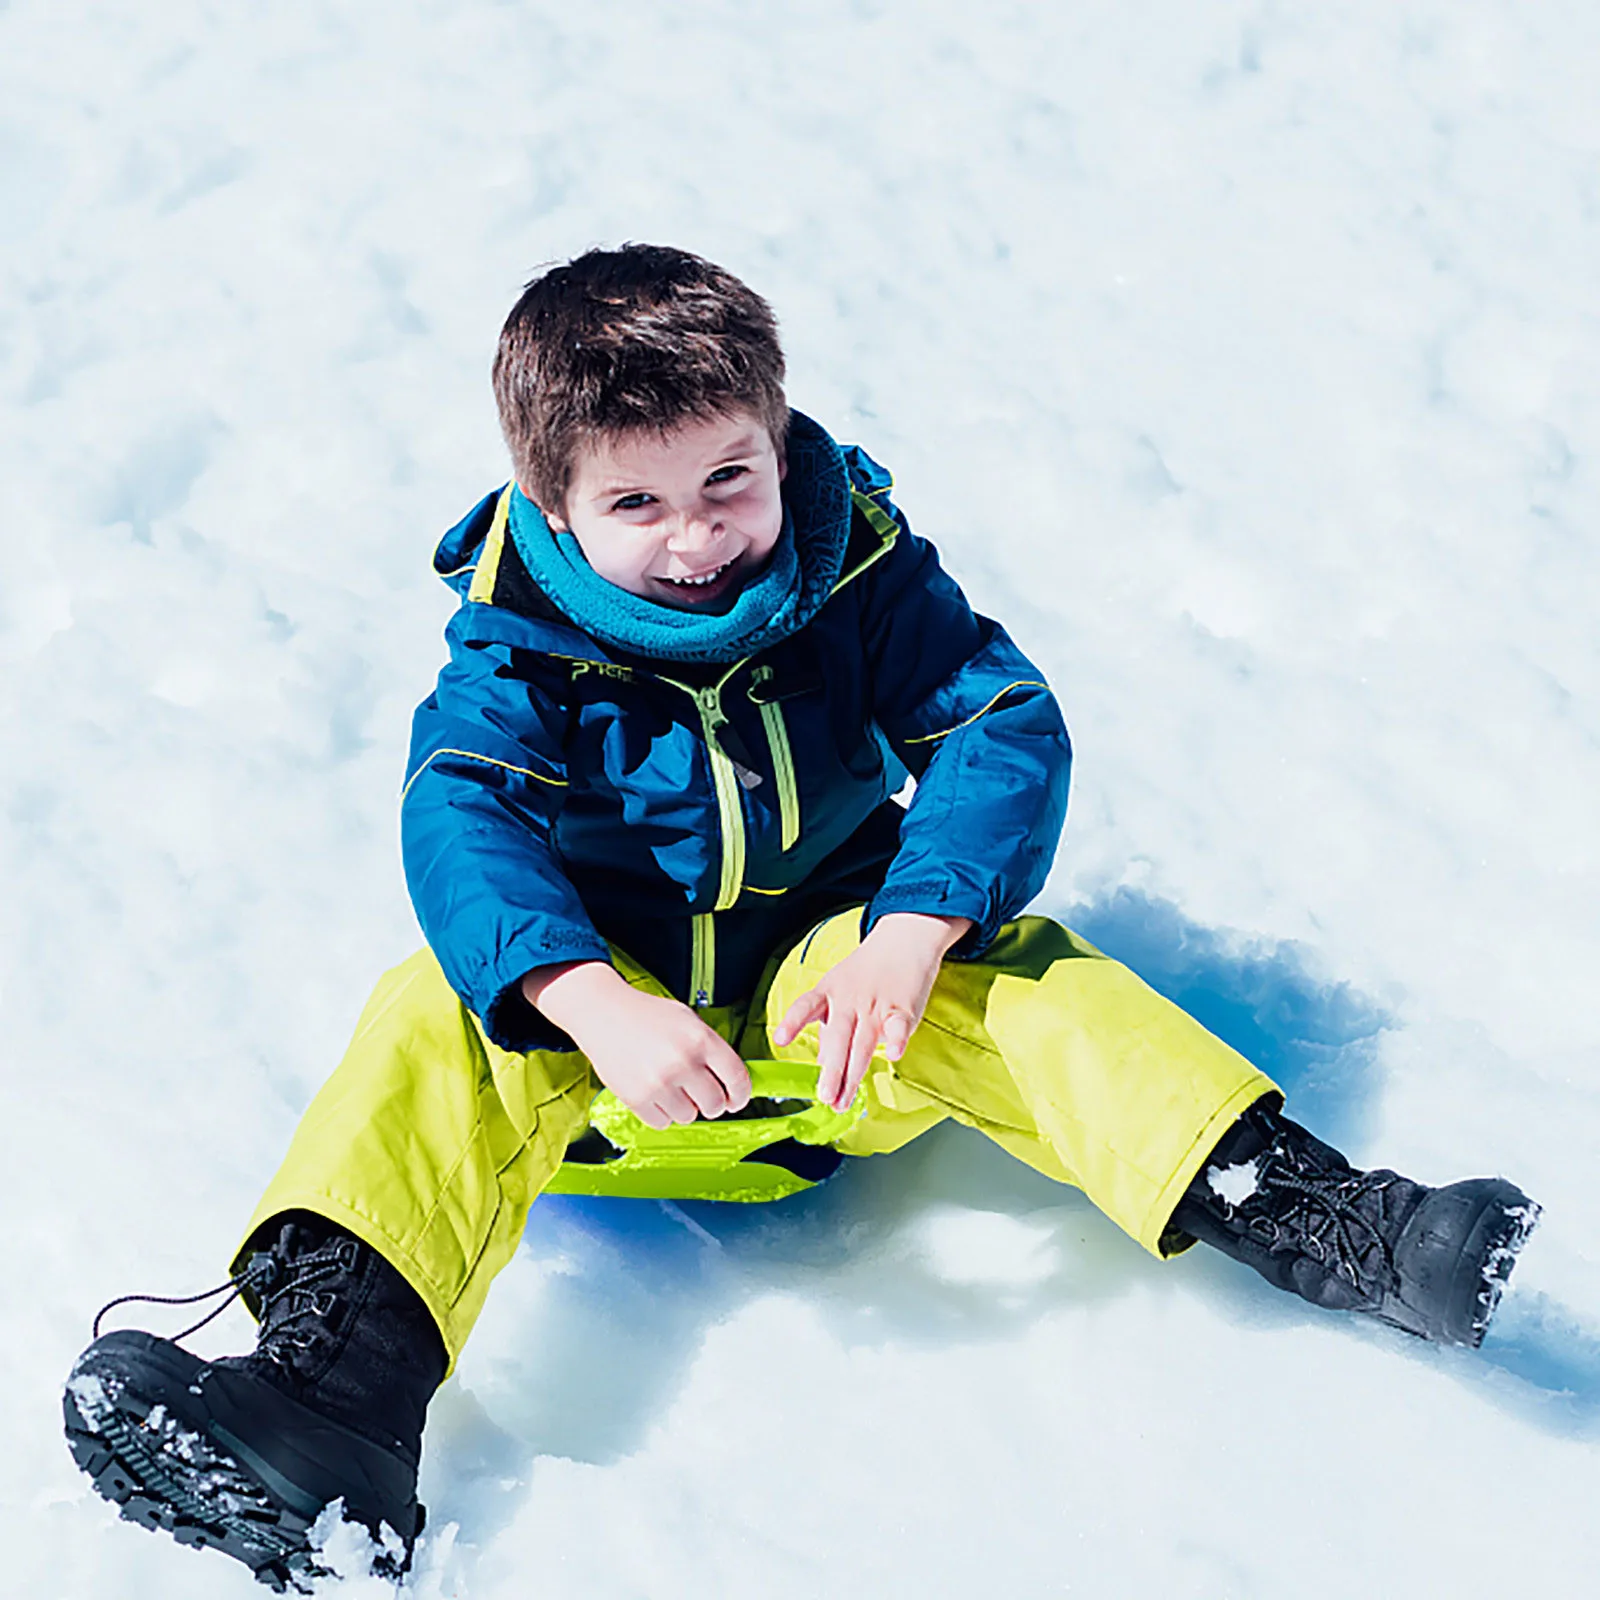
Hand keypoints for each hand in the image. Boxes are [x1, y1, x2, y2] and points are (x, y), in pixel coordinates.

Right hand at [523, 962, 751, 1129]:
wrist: (603, 1013)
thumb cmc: (646, 1016)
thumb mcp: (688, 1020)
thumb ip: (712, 1049)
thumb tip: (734, 1081)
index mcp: (701, 1039)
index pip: (737, 1078)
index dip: (741, 1094)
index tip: (737, 1099)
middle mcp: (682, 1062)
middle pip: (715, 1104)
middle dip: (712, 1103)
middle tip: (702, 1094)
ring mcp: (659, 1082)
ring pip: (689, 1116)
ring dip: (684, 1107)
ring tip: (671, 1086)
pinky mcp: (637, 1098)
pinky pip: (663, 1123)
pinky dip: (662, 1113)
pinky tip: (654, 1093)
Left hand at [770, 912, 971, 1112]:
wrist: (904, 939)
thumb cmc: (868, 971)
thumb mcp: (839, 991)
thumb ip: (830, 1027)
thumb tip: (822, 1061)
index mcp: (829, 992)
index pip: (806, 1006)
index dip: (793, 1022)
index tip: (780, 1040)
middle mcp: (849, 1000)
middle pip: (838, 1037)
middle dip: (831, 1070)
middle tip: (825, 1097)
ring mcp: (875, 1004)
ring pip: (863, 1041)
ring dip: (854, 1073)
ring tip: (844, 1099)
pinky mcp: (902, 1007)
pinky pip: (898, 1025)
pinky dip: (896, 1039)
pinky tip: (893, 1055)